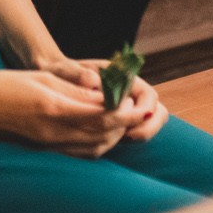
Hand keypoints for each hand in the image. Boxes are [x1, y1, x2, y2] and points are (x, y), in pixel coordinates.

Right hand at [0, 69, 149, 158]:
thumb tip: (104, 95)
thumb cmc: (3, 86)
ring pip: (94, 148)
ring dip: (112, 136)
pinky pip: (80, 153)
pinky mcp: (46, 150)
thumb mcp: (42, 79)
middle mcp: (55, 133)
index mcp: (54, 110)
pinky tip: (100, 133)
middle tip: (135, 111)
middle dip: (123, 125)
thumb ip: (75, 89)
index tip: (138, 104)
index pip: (101, 116)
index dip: (124, 112)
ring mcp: (50, 145)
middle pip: (102, 135)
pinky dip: (97, 144)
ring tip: (121, 120)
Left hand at [32, 55, 161, 143]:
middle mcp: (131, 94)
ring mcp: (127, 109)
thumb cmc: (62, 72)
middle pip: (156, 114)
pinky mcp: (118, 122)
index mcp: (125, 78)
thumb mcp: (66, 69)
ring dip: (137, 135)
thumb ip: (78, 74)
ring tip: (118, 141)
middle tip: (127, 137)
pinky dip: (123, 140)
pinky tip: (106, 143)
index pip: (149, 97)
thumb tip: (92, 81)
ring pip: (145, 125)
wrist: (56, 80)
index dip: (144, 111)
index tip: (128, 120)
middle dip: (147, 128)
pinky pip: (130, 134)